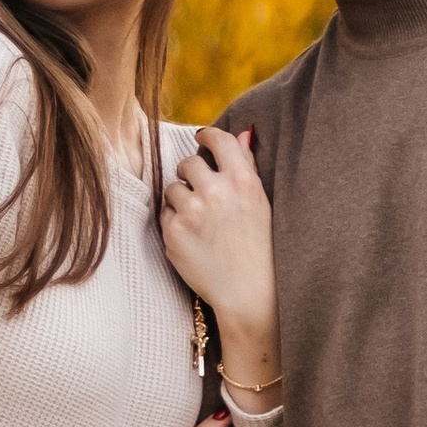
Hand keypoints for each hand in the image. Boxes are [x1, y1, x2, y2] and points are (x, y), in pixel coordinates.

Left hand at [158, 125, 276, 388]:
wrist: (250, 293)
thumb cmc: (260, 247)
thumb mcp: (261, 202)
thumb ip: (246, 166)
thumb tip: (242, 132)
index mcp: (243, 181)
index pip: (218, 140)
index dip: (207, 136)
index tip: (202, 139)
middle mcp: (216, 192)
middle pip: (189, 162)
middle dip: (192, 173)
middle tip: (202, 190)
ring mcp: (192, 212)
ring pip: (173, 187)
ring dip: (182, 198)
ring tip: (201, 220)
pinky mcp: (173, 232)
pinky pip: (165, 212)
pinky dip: (176, 221)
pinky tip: (195, 237)